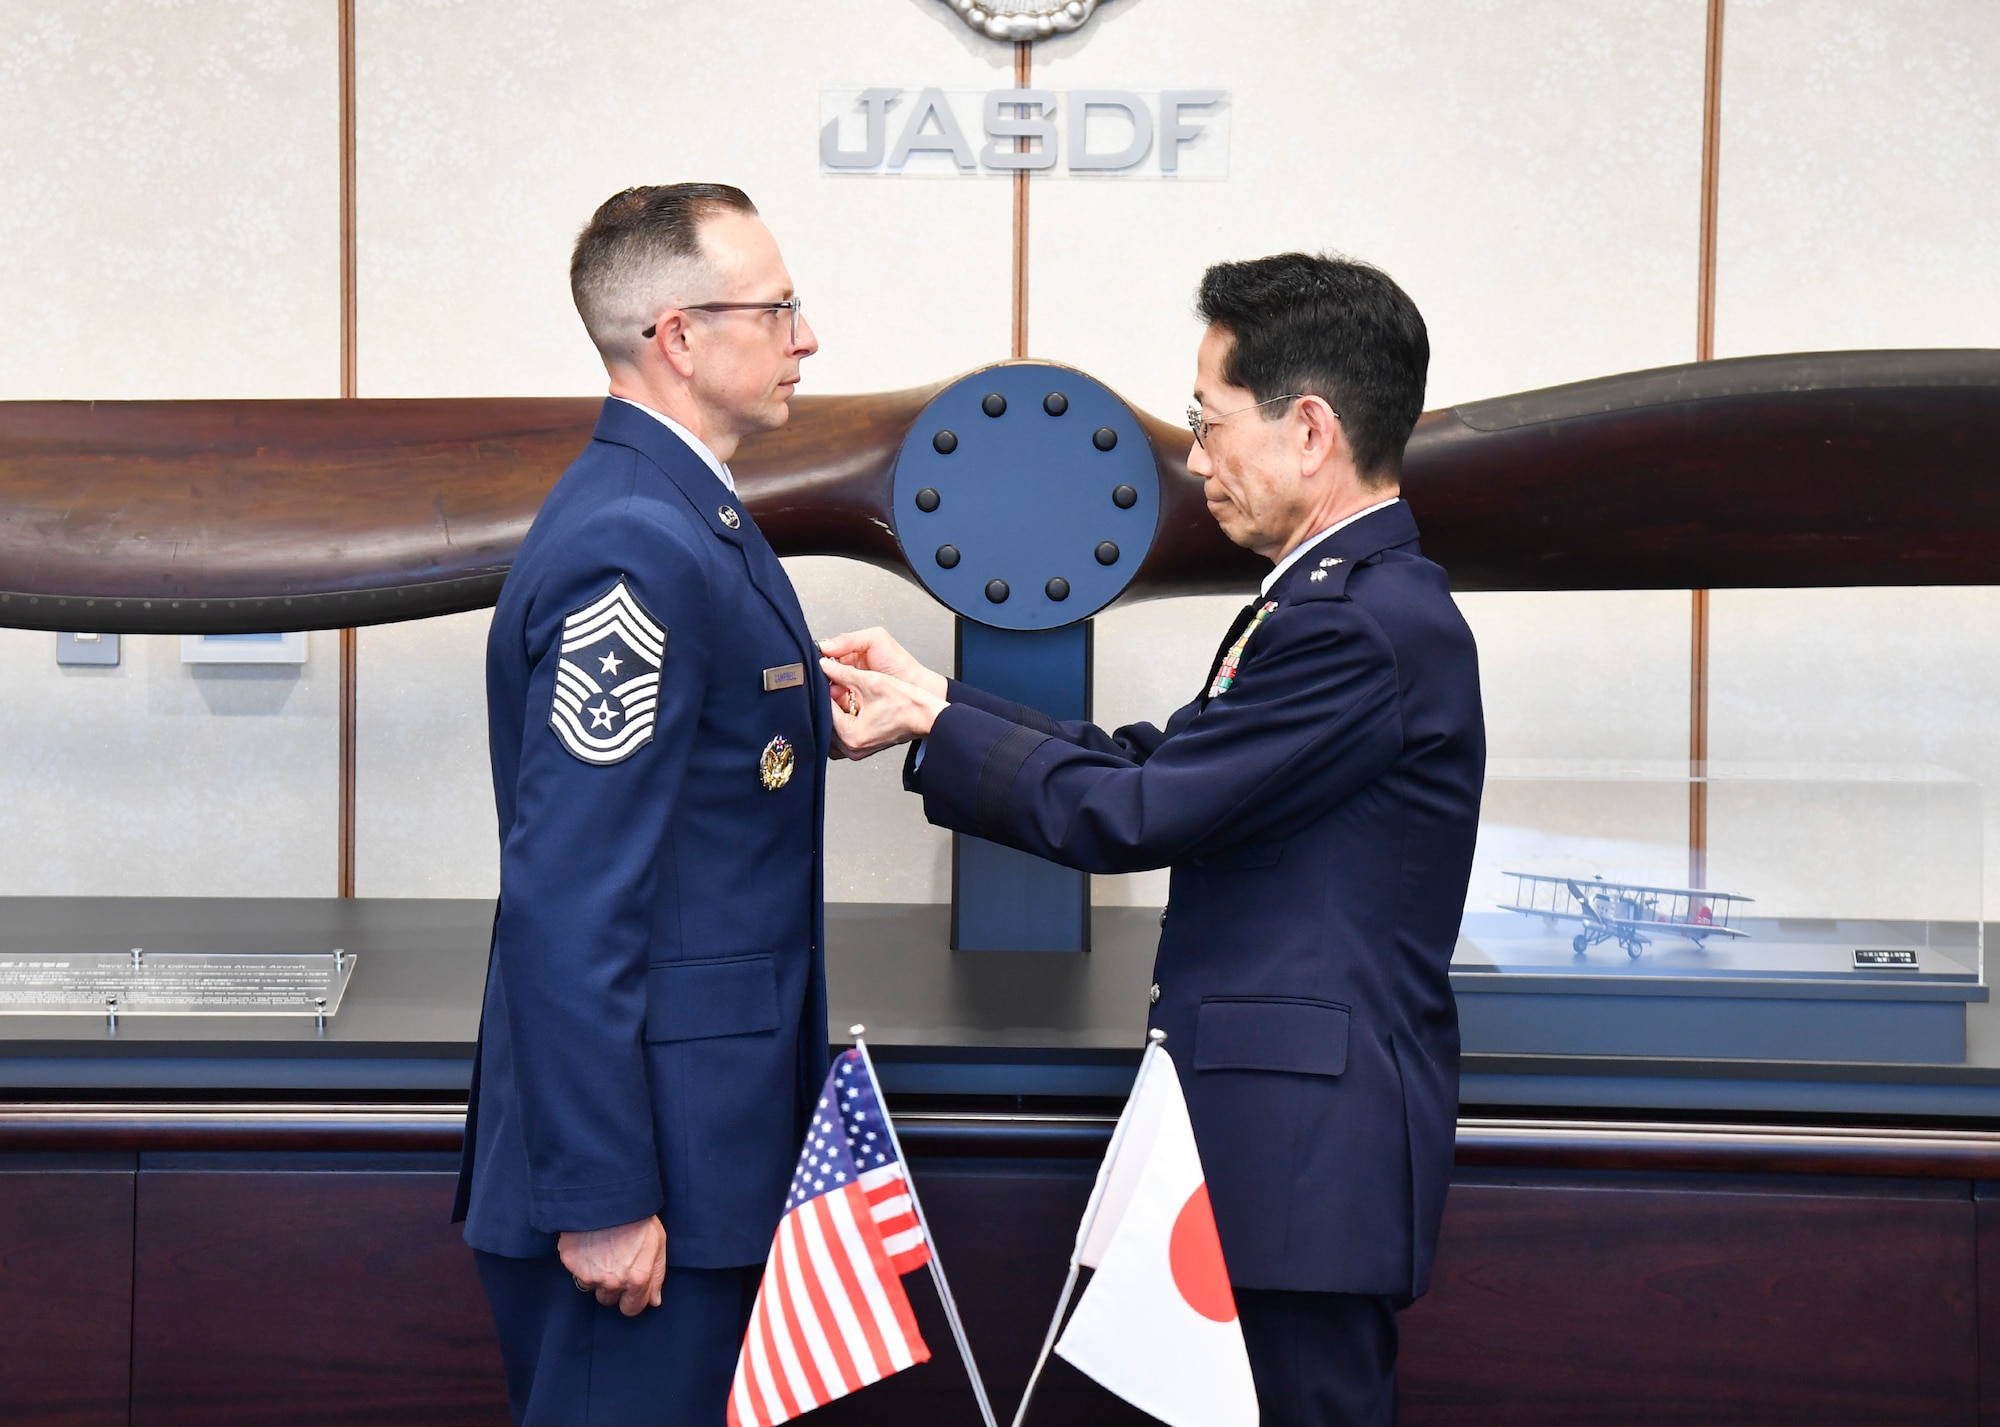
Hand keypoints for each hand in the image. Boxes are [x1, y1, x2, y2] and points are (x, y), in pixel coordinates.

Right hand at [559, 1215, 666, 1316]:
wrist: (607, 1196)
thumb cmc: (637, 1217)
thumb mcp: (658, 1243)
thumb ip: (657, 1275)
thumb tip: (653, 1301)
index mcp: (637, 1279)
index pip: (631, 1309)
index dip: (632, 1299)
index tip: (630, 1288)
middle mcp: (612, 1282)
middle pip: (608, 1301)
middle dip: (612, 1288)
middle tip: (615, 1264)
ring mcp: (589, 1274)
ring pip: (591, 1286)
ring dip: (596, 1275)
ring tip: (602, 1250)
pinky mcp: (571, 1264)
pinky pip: (576, 1271)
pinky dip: (581, 1262)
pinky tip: (590, 1244)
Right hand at [819, 627, 946, 700]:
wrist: (916, 687)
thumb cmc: (900, 663)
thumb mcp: (875, 639)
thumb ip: (849, 638)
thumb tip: (824, 645)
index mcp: (850, 652)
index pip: (826, 655)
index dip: (821, 661)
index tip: (819, 665)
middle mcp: (848, 670)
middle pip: (825, 675)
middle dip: (825, 678)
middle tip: (830, 680)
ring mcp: (850, 688)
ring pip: (829, 691)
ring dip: (830, 692)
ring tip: (837, 691)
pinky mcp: (854, 705)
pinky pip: (838, 706)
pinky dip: (836, 705)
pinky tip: (840, 702)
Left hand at [821, 658, 947, 757]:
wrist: (928, 716)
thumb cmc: (908, 704)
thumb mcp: (871, 681)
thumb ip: (843, 672)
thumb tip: (825, 665)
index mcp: (851, 736)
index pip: (824, 709)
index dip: (826, 690)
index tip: (829, 677)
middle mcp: (852, 748)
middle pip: (826, 721)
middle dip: (831, 701)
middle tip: (841, 685)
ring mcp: (858, 750)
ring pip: (833, 729)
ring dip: (837, 712)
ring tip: (850, 696)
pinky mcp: (864, 747)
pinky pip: (844, 735)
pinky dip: (845, 721)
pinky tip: (856, 707)